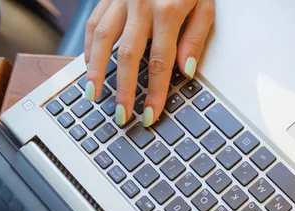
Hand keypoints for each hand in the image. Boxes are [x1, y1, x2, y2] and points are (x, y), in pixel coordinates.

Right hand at [84, 0, 214, 126]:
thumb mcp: (206, 5)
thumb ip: (195, 38)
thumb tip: (186, 70)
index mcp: (167, 11)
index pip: (159, 62)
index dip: (154, 92)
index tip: (150, 115)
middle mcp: (140, 5)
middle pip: (127, 56)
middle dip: (123, 90)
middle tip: (121, 116)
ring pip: (102, 39)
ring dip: (96, 71)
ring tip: (94, 96)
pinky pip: (93, 23)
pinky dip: (89, 47)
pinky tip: (89, 66)